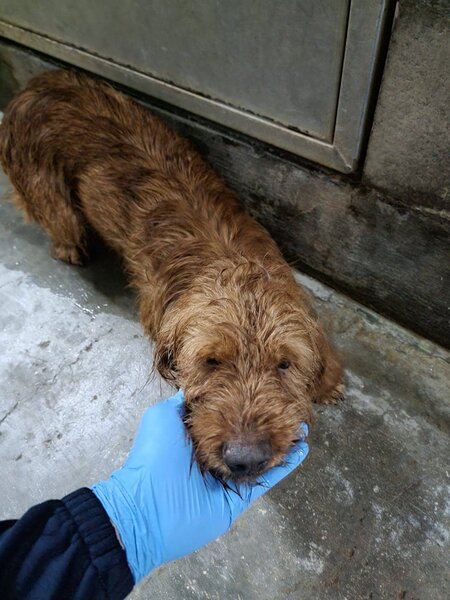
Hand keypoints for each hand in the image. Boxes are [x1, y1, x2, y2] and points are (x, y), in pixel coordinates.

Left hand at [92, 390, 308, 582]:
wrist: (148, 506)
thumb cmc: (154, 456)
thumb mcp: (162, 416)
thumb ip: (184, 401)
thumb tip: (199, 385)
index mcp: (197, 436)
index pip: (228, 414)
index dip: (245, 401)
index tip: (263, 385)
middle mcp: (215, 454)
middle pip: (248, 435)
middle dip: (269, 421)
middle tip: (289, 405)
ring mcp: (228, 477)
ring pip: (260, 456)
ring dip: (281, 441)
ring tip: (302, 425)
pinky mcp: (238, 498)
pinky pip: (266, 479)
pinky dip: (284, 465)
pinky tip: (301, 449)